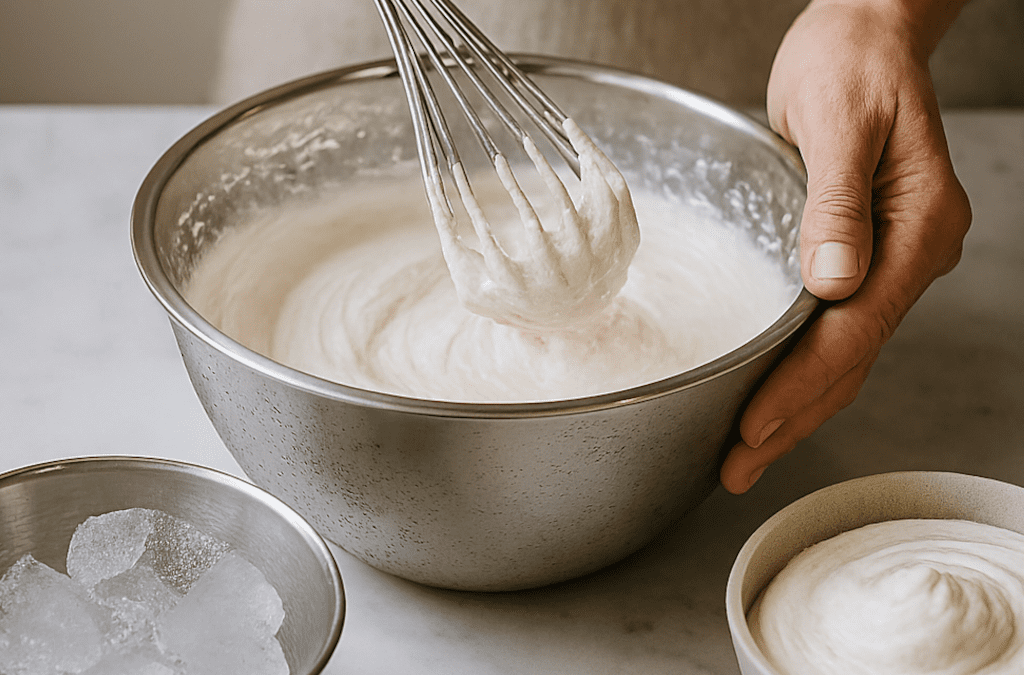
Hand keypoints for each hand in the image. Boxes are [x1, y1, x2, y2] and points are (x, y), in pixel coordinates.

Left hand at [719, 0, 972, 493]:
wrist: (865, 35)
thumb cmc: (851, 63)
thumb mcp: (840, 121)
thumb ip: (837, 204)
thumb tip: (832, 282)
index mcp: (915, 229)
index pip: (851, 331)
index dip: (799, 386)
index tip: (752, 428)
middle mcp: (909, 255)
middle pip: (849, 360)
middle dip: (790, 419)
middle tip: (736, 467)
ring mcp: (889, 260)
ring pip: (842, 355)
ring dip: (794, 407)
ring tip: (746, 453)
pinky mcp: (861, 256)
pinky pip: (833, 330)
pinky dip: (800, 370)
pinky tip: (771, 395)